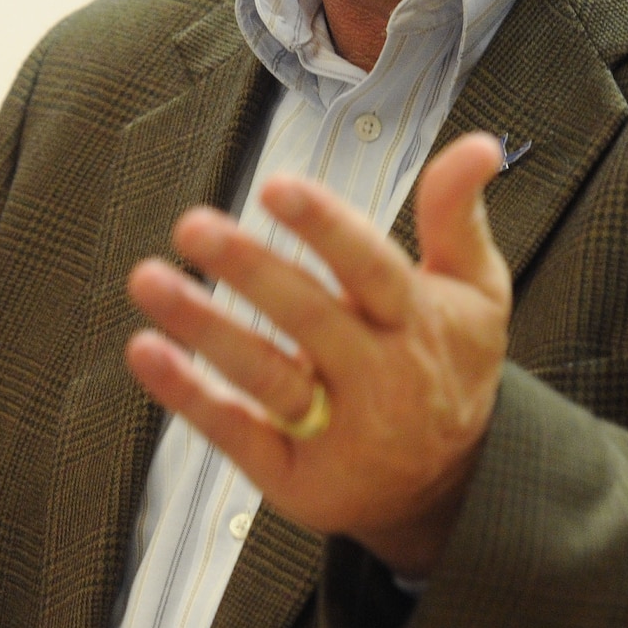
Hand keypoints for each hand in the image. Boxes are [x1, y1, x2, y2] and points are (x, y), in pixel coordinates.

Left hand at [125, 132, 508, 578]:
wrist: (453, 486)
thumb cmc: (449, 362)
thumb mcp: (475, 291)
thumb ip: (458, 214)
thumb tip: (482, 142)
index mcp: (417, 322)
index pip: (371, 268)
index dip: (326, 227)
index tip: (277, 186)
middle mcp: (379, 377)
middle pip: (310, 318)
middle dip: (250, 270)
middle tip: (192, 225)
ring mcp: (337, 431)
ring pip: (267, 376)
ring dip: (204, 327)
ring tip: (148, 279)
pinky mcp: (294, 475)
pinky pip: (237, 433)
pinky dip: (189, 395)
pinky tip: (146, 350)